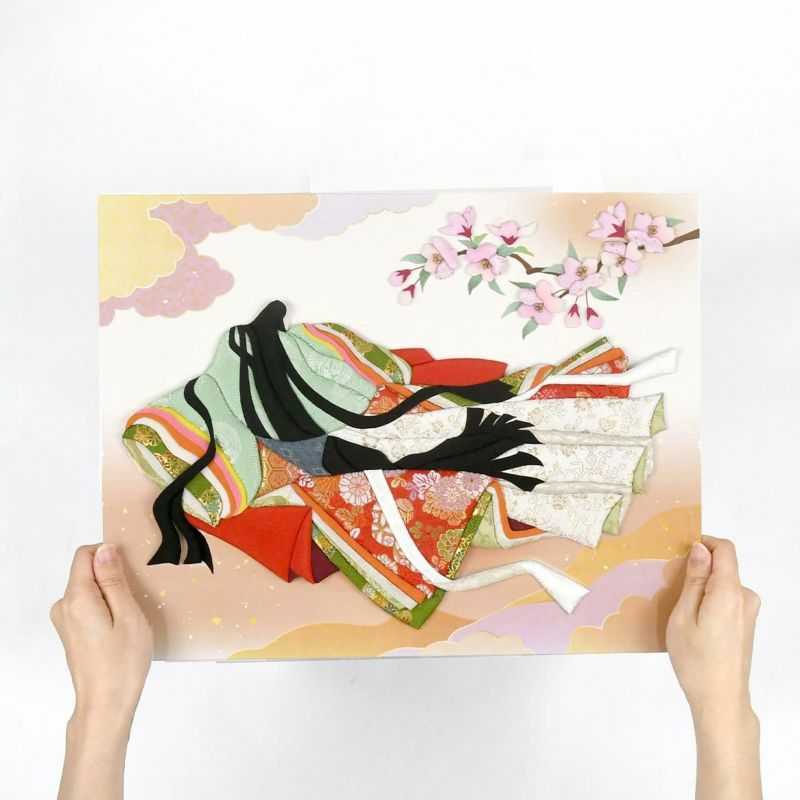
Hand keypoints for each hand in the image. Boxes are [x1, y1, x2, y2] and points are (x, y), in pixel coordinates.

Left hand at [51, 543, 152, 730]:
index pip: (85, 555)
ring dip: (110, 593)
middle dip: (112, 576)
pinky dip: (105, 607)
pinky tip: (121, 628)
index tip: (130, 571)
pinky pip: (87, 605)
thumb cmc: (122, 662)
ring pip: (89, 589)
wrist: (106, 704)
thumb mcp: (127, 614)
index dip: (109, 554)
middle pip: (86, 572)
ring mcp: (65, 621)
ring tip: (131, 617)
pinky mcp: (71, 632)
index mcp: (77, 598)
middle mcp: (64, 606)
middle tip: (136, 599)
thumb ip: (113, 580)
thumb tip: (104, 550)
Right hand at [667, 536, 758, 719]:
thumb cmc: (695, 659)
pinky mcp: (746, 624)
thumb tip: (700, 549)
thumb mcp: (683, 616)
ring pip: (723, 584)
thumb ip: (694, 580)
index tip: (680, 552)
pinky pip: (727, 599)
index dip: (704, 543)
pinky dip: (710, 601)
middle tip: (672, 588)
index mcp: (730, 592)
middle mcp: (745, 598)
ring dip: (703, 587)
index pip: (724, 550)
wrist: (720, 699)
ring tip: (680, 611)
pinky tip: (694, 624)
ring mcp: (748, 612)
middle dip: (699, 568)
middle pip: (724, 567)